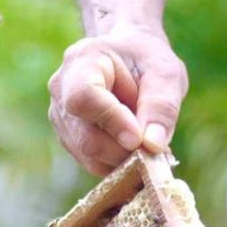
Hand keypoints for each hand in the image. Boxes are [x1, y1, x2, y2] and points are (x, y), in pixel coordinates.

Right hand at [48, 27, 187, 175]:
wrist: (130, 61)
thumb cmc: (147, 61)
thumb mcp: (165, 73)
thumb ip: (162, 106)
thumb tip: (152, 145)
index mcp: (81, 62)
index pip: (83, 98)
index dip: (112, 121)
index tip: (139, 137)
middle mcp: (61, 92)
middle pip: (87, 137)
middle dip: (124, 149)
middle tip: (153, 145)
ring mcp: (62, 120)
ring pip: (90, 156)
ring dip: (124, 157)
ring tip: (145, 140)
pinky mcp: (71, 142)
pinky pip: (95, 164)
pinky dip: (119, 163)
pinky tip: (134, 147)